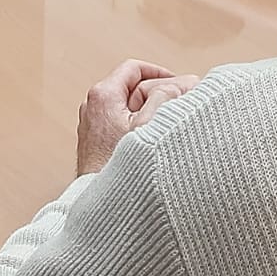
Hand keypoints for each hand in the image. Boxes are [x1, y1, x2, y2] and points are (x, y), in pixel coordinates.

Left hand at [76, 59, 197, 175]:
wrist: (102, 206)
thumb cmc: (121, 168)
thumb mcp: (150, 127)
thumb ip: (166, 99)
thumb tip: (184, 83)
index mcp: (103, 95)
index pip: (134, 68)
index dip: (160, 73)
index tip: (180, 84)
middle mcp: (93, 106)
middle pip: (132, 88)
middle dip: (160, 94)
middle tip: (183, 106)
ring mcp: (92, 123)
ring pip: (128, 107)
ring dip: (151, 111)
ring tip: (172, 125)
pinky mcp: (95, 141)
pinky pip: (121, 123)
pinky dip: (140, 125)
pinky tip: (157, 141)